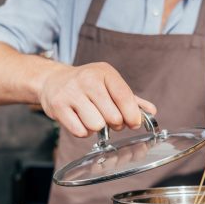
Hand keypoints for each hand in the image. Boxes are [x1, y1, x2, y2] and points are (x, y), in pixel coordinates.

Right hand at [38, 62, 155, 137]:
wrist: (53, 81)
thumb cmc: (87, 85)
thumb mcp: (110, 85)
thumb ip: (131, 99)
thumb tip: (151, 111)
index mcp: (104, 72)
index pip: (124, 97)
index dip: (133, 115)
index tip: (134, 123)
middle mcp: (87, 80)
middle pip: (112, 116)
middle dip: (115, 124)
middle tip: (110, 120)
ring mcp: (71, 93)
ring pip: (96, 126)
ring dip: (98, 128)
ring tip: (93, 118)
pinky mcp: (58, 106)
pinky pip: (80, 132)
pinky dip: (84, 132)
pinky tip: (81, 121)